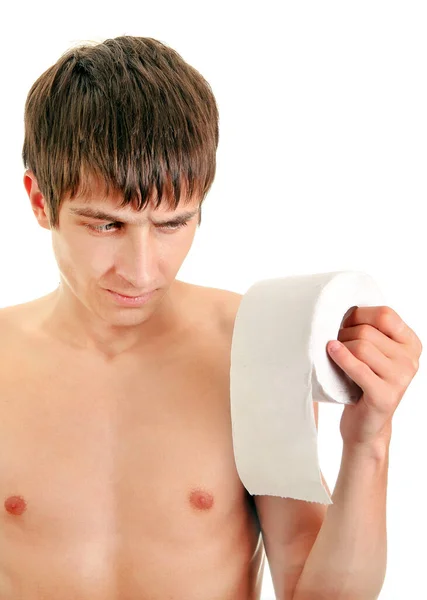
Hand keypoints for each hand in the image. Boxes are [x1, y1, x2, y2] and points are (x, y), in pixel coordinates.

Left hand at [326, 306, 422, 446]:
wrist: (365, 426)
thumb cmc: (364, 382)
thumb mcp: (374, 353)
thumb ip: (369, 331)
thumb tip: (343, 309)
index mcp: (411, 344)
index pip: (385, 314)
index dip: (360, 315)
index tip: (346, 324)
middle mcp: (410, 360)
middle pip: (367, 331)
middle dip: (344, 334)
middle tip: (336, 345)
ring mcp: (400, 379)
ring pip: (361, 346)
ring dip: (341, 348)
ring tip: (336, 356)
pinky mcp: (385, 396)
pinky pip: (358, 367)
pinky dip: (341, 358)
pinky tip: (331, 352)